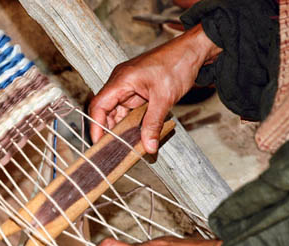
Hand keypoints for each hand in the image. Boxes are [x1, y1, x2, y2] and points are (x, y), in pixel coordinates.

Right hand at [89, 24, 220, 153]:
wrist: (192, 51)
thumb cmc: (177, 63)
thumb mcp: (164, 98)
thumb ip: (153, 124)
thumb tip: (148, 146)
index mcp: (121, 79)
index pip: (99, 105)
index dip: (96, 125)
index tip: (98, 143)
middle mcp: (121, 83)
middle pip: (106, 110)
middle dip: (109, 130)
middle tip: (113, 150)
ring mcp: (129, 87)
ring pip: (118, 112)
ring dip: (122, 128)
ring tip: (125, 146)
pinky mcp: (139, 91)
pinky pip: (130, 110)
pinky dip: (132, 123)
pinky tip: (136, 136)